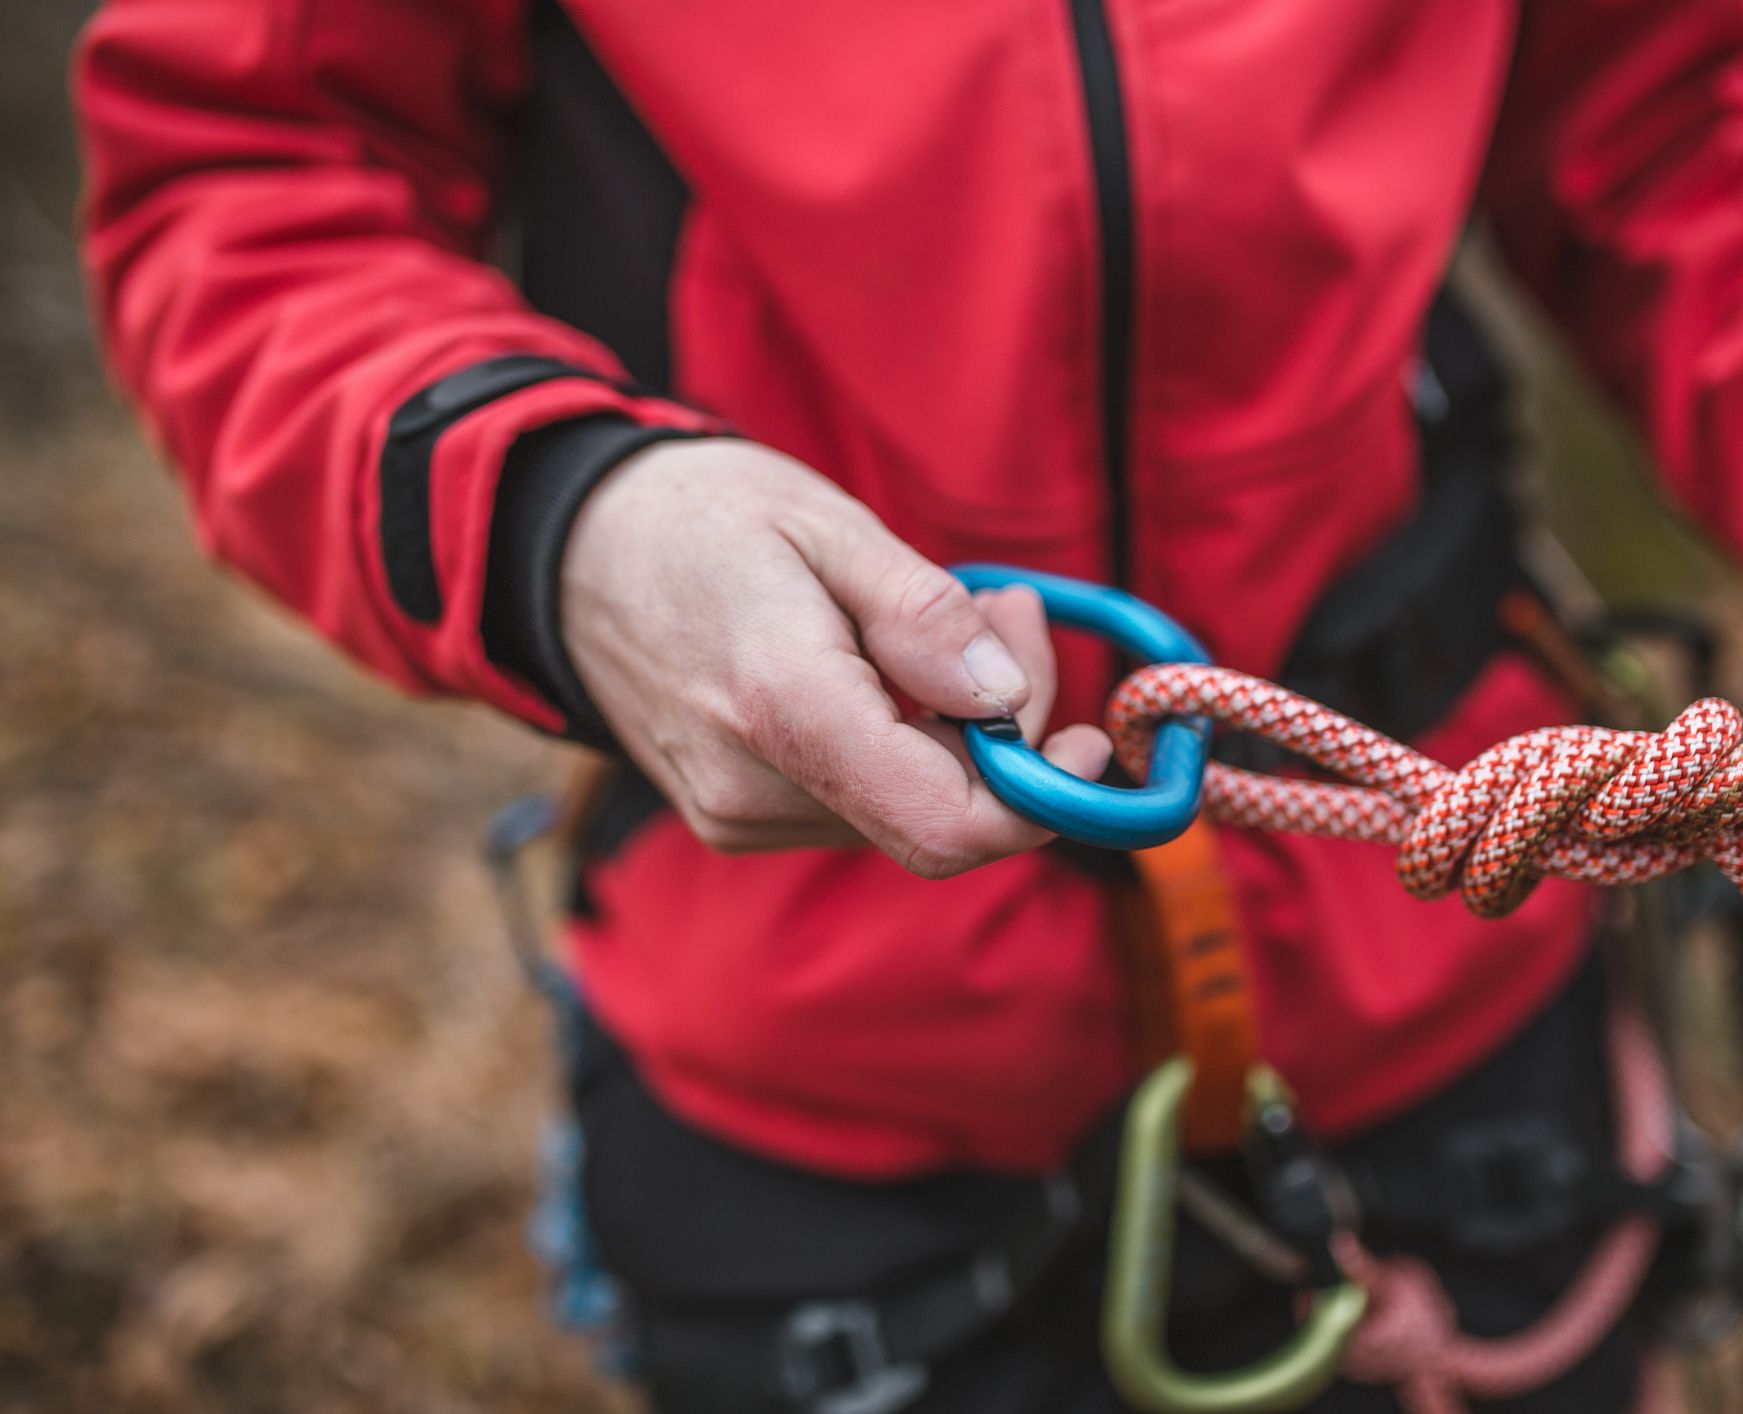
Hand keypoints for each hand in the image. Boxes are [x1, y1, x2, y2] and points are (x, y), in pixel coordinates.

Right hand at [559, 439, 1110, 877]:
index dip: (1042, 798)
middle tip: (1007, 606)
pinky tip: (888, 662)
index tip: (1085, 734)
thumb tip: (1008, 696)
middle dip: (1008, 729)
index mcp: (783, 709)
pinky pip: (863, 803)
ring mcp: (739, 816)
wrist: (565, 553)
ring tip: (940, 614)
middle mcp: (754, 790)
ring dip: (959, 729)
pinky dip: (906, 743)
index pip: (947, 824)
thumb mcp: (827, 525)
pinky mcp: (736, 819)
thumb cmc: (697, 518)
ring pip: (907, 811)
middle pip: (942, 816)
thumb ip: (921, 613)